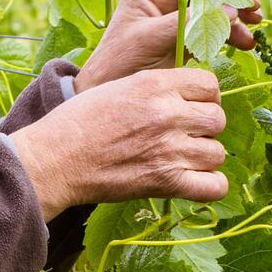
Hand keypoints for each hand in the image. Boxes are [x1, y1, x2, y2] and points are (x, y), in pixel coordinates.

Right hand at [7, 68, 228, 219]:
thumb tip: (184, 97)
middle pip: (218, 119)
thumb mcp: (117, 87)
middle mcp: (167, 114)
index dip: (204, 97)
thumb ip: (154, 88)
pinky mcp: (165, 183)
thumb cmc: (76, 124)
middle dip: (205, 127)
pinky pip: (214, 186)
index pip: (210, 84)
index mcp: (154, 85)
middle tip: (184, 135)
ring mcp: (169, 150)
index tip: (190, 107)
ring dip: (204, 157)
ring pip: (217, 152)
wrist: (53, 161)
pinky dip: (210, 186)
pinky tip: (194, 182)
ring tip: (181, 159)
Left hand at [74, 0, 262, 92]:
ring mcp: (174, 20)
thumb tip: (228, 8)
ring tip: (253, 31)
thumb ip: (188, 21)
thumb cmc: (120, 62)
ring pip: (211, 9)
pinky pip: (210, 30)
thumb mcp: (152, 38)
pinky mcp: (181, 39)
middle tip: (253, 10)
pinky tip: (244, 44)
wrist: (104, 91)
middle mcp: (164, 1)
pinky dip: (228, 35)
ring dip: (235, 18)